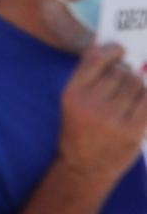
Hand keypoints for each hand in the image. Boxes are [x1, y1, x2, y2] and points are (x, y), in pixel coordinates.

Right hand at [56, 43, 146, 188]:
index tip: (120, 49)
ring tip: (131, 97)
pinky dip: (146, 99)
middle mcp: (91, 104)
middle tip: (125, 82)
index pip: (96, 59)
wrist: (85, 167)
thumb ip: (89, 77)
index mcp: (72, 94)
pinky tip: (140, 104)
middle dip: (127, 73)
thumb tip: (111, 46)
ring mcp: (113, 118)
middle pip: (122, 72)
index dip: (112, 49)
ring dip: (138, 86)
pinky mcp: (132, 130)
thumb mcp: (72, 103)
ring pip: (137, 84)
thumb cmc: (80, 130)